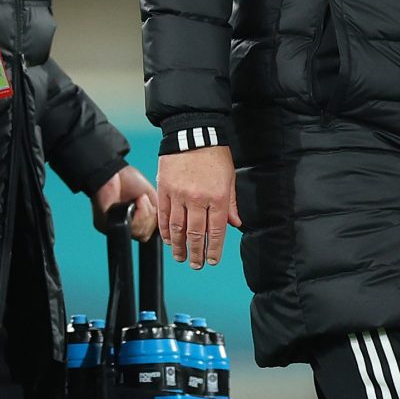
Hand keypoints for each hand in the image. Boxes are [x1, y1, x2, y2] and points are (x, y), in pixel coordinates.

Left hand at [91, 164, 158, 240]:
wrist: (115, 172)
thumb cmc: (130, 180)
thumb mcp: (152, 198)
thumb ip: (158, 215)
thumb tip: (162, 229)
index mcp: (134, 220)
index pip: (148, 233)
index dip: (154, 222)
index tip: (152, 208)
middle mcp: (125, 224)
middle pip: (145, 235)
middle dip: (150, 217)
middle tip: (144, 201)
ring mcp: (117, 225)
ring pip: (140, 233)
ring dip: (145, 214)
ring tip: (139, 199)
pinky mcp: (108, 224)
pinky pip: (131, 228)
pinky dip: (139, 214)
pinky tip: (135, 202)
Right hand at [157, 145, 238, 269]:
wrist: (193, 133)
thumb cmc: (215, 154)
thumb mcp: (230, 178)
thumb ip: (231, 203)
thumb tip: (236, 224)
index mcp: (217, 197)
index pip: (216, 230)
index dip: (214, 249)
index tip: (212, 260)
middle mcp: (198, 199)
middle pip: (196, 233)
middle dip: (196, 253)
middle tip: (196, 265)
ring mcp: (179, 195)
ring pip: (178, 228)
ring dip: (179, 246)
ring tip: (180, 258)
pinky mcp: (165, 189)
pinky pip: (164, 215)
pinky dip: (166, 231)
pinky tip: (168, 240)